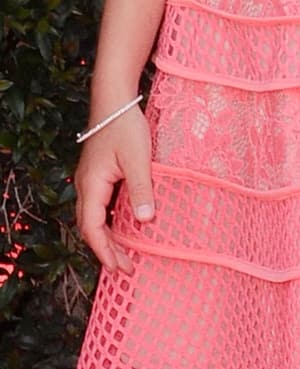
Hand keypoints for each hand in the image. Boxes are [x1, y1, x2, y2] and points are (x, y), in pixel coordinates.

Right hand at [75, 106, 154, 274]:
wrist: (114, 100)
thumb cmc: (125, 126)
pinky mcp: (97, 174)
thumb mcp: (138, 159)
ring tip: (122, 253)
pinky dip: (107, 221)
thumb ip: (141, 190)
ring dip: (106, 236)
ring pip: (92, 217)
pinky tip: (121, 225)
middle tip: (124, 268)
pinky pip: (98, 205)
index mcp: (92, 185)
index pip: (92, 228)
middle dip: (105, 249)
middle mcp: (86, 186)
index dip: (105, 251)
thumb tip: (145, 220)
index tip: (119, 268)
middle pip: (89, 227)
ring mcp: (90, 180)